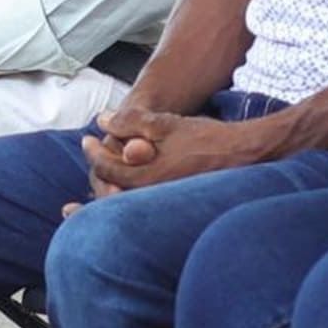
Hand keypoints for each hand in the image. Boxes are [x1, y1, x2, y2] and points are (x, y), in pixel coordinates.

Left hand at [66, 110, 258, 214]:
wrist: (242, 156)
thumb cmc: (204, 138)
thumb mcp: (164, 124)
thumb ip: (130, 122)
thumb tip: (102, 119)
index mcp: (145, 176)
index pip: (106, 169)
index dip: (93, 153)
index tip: (87, 139)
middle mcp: (150, 196)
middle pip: (108, 196)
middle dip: (93, 184)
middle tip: (86, 166)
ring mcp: (162, 205)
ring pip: (123, 206)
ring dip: (105, 198)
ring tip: (93, 190)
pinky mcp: (173, 207)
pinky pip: (141, 209)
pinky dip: (126, 204)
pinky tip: (124, 198)